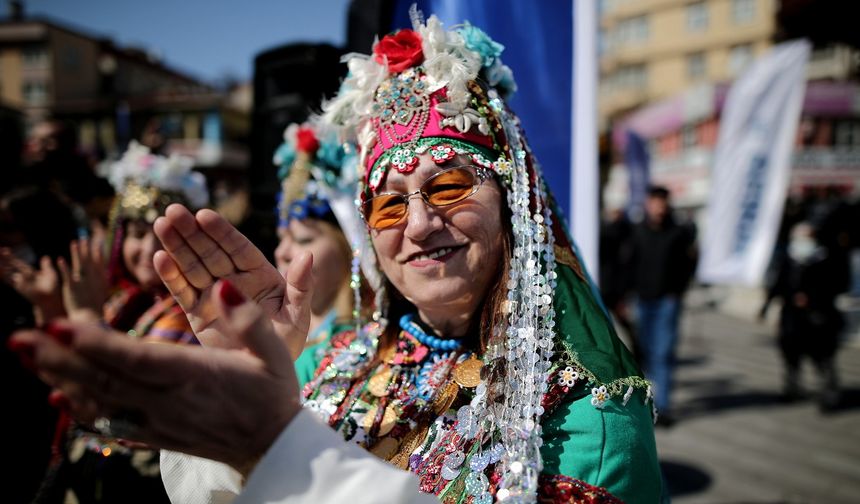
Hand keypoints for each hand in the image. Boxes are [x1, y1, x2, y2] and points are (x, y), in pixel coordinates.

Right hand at [0, 249, 63, 323]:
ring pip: (6, 271)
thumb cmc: (52, 288)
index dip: (11, 257)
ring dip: (0, 265)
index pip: (17, 263)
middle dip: (2, 259)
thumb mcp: (50, 273)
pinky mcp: (18, 286)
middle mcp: (22, 276)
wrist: (51, 299)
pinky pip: (8, 279)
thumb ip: (46, 266)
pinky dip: (2, 274)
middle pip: (9, 266)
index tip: (4, 249)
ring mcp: (19, 281)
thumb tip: (45, 257)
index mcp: (30, 272)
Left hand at [8, 280, 300, 474]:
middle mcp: (168, 402)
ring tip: (23, 354)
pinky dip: (79, 408)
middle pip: (103, 379)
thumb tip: (223, 284)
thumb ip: (247, 318)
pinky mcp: (153, 435)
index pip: (137, 359)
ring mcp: (157, 422)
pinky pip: (108, 422)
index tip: (59, 325)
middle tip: (17, 338)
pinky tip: (55, 395)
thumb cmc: (273, 393)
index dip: (96, 344)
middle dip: (58, 358)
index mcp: (196, 375)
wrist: (273, 447)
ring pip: (98, 400)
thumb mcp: (275, 350)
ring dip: (58, 378)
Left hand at [57, 237, 108, 321]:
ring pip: (79, 264)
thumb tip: (105, 277)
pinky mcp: (71, 287)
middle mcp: (93, 278)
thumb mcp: (103, 293)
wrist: (90, 316)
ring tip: (74, 243)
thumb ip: (103, 282)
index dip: (98, 252)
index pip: (99, 262)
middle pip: (89, 260)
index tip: (97, 243)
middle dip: (86, 249)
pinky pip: (67, 274)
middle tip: (84, 238)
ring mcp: (82, 281)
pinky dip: (64, 267)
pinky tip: (60, 259)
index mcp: (101, 279)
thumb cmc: (96, 308)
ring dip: (77, 253)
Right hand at [153, 204, 311, 356]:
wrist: (266, 371)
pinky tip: (159, 257)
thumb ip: (301, 285)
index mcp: (259, 274)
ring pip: (193, 266)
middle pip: (210, 251)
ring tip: (161, 223)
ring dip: (176, 246)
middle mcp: (234, 279)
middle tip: (173, 211)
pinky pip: (182, 292)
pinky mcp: (197, 313)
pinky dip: (171, 277)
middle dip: (192, 232)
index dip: (221, 232)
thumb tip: (308, 255)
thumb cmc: (287, 340)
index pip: (238, 248)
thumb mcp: (298, 313)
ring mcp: (213, 295)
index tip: (204, 215)